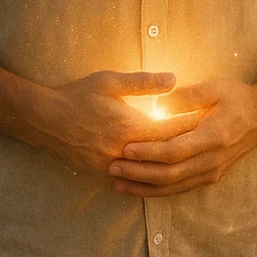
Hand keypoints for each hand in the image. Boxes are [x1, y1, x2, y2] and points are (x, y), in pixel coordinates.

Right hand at [37, 70, 201, 176]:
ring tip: (193, 156)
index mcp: (129, 127)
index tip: (212, 119)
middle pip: (165, 153)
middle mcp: (124, 151)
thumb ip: (143, 82)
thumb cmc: (77, 95)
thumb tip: (175, 79)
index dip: (192, 125)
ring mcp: (113, 165)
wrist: (44, 120)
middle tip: (211, 140)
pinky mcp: (103, 173)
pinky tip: (166, 170)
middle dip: (188, 145)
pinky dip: (151, 174)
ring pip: (151, 171)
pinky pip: (134, 177)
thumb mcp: (109, 81)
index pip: (170, 129)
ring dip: (172, 164)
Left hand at [108, 76, 256, 196]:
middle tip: (112, 168)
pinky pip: (180, 189)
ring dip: (143, 187)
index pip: (174, 151)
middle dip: (138, 174)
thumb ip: (185, 97)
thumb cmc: (236, 97)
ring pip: (173, 187)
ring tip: (117, 183)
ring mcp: (212, 172)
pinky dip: (157, 190)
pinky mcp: (210, 177)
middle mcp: (213, 160)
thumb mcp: (214, 88)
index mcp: (213, 137)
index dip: (148, 152)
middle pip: (170, 174)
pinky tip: (137, 188)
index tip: (124, 148)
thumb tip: (157, 104)